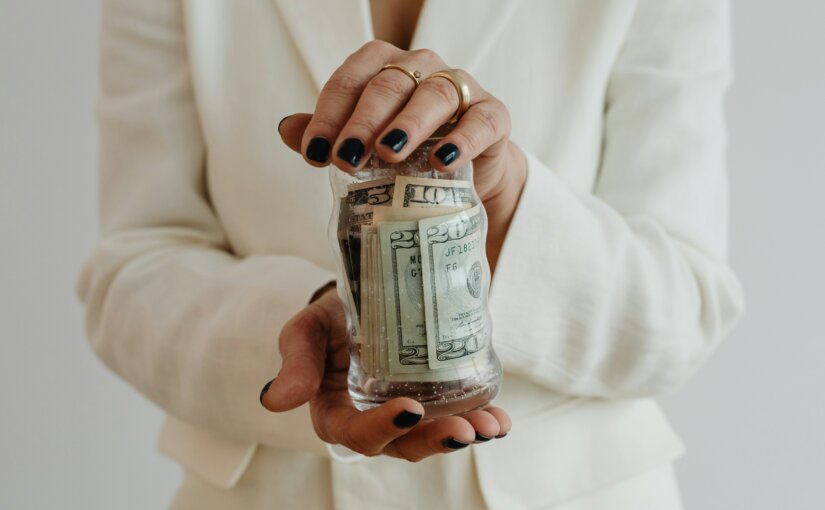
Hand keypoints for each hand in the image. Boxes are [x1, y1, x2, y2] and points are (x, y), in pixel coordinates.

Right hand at [260, 286, 510, 461]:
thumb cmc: (335, 311)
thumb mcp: (311, 326)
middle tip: (461, 430)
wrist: (375, 284)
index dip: (378, 428)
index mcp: (337, 406)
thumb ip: (297, 358)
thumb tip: (274, 401)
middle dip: (432, 440)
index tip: (409, 410)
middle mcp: (376, 416)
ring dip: (463, 435)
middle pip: (401, 443)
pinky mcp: (442, 395)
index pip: (351, 431)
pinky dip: (484, 422)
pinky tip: (499, 420)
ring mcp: (413, 408)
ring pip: (435, 435)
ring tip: (487, 427)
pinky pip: (463, 416)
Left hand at [278, 40, 526, 270]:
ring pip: (433, 93)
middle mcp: (422, 67)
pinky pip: (481, 120)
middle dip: (363, 121)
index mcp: (384, 66)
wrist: (466, 175)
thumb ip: (330, 134)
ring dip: (408, 124)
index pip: (350, 80)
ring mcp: (460, 87)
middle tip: (345, 157)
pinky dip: (463, 139)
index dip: (328, 115)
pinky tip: (443, 161)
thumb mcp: (366, 145)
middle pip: (388, 84)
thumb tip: (285, 129)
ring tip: (388, 154)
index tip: (314, 154)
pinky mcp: (493, 114)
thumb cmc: (409, 152)